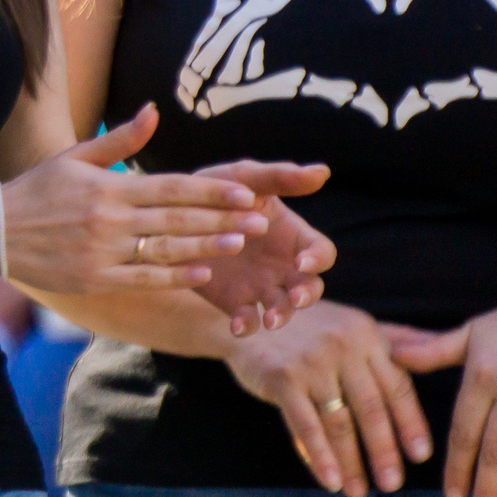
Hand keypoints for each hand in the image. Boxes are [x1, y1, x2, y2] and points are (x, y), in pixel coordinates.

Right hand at [1, 105, 269, 299]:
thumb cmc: (37, 191)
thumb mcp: (74, 158)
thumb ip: (119, 140)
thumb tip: (153, 112)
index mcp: (108, 187)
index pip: (171, 187)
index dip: (211, 191)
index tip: (246, 193)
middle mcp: (110, 219)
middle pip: (177, 218)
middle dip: (223, 219)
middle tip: (262, 221)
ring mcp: (103, 251)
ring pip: (166, 250)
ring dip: (206, 247)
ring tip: (240, 244)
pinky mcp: (96, 278)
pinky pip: (144, 279)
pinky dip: (175, 277)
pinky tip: (203, 274)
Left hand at [190, 158, 334, 334]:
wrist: (173, 213)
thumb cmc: (217, 191)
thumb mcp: (244, 178)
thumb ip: (279, 176)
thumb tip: (323, 171)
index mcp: (293, 236)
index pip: (321, 252)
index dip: (317, 258)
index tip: (302, 260)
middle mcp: (283, 266)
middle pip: (310, 287)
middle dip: (307, 294)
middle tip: (296, 297)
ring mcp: (262, 287)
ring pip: (283, 308)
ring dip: (282, 315)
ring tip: (271, 318)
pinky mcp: (236, 303)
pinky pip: (248, 320)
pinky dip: (247, 325)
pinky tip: (238, 326)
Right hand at [226, 298, 431, 496]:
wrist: (243, 316)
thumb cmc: (306, 326)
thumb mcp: (352, 324)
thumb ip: (397, 339)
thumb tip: (445, 348)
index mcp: (366, 335)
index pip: (397, 386)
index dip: (411, 424)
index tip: (420, 456)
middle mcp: (342, 346)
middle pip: (372, 409)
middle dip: (384, 451)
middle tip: (392, 484)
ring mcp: (311, 362)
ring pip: (339, 423)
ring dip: (352, 463)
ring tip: (359, 491)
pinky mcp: (282, 377)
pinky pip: (306, 425)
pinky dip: (320, 456)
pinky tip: (330, 480)